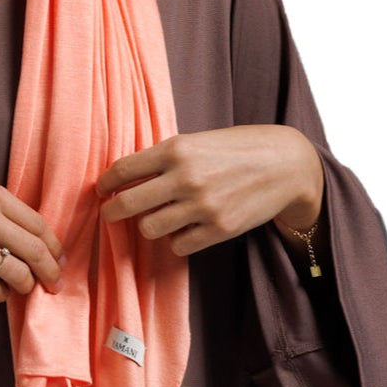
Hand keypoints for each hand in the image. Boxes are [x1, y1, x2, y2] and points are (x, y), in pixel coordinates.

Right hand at [0, 177, 66, 303]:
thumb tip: (28, 235)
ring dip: (26, 286)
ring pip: (17, 273)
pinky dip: (1, 294)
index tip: (59, 259)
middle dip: (50, 271)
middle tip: (55, 283)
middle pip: (35, 250)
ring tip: (25, 289)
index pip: (38, 224)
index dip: (54, 246)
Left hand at [96, 126, 323, 256]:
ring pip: (149, 229)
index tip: (102, 189)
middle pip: (128, 204)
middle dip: (111, 211)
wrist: (284, 164)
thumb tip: (126, 177)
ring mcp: (202, 206)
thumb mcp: (197, 141)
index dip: (106, 183)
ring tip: (155, 219)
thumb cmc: (236, 148)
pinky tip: (183, 229)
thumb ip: (165, 157)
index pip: (123, 169)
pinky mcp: (219, 229)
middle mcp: (185, 178)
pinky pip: (178, 246)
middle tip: (109, 213)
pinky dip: (176, 240)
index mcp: (176, 149)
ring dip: (148, 226)